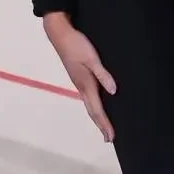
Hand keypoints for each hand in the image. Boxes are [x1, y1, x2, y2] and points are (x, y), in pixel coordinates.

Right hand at [43, 13, 115, 142]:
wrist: (60, 34)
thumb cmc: (76, 44)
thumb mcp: (92, 58)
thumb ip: (102, 74)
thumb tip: (113, 91)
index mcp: (85, 84)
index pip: (97, 109)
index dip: (104, 123)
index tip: (110, 136)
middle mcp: (81, 87)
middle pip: (92, 110)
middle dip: (101, 124)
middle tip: (109, 138)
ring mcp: (78, 82)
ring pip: (89, 104)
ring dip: (97, 117)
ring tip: (104, 126)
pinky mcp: (78, 77)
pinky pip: (88, 97)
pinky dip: (94, 106)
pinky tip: (97, 105)